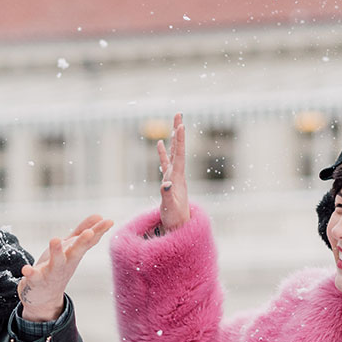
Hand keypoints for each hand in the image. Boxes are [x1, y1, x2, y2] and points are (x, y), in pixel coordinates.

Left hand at [18, 214, 113, 321]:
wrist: (44, 299)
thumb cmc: (58, 269)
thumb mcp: (71, 249)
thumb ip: (83, 232)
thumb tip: (100, 216)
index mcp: (74, 255)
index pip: (88, 241)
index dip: (99, 231)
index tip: (109, 221)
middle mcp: (66, 264)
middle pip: (76, 252)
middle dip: (82, 242)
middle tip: (89, 232)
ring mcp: (51, 274)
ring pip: (56, 263)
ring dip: (56, 252)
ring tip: (55, 239)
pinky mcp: (36, 281)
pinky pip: (34, 277)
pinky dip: (30, 273)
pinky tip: (26, 269)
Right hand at [156, 113, 188, 233]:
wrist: (179, 227)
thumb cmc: (175, 219)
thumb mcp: (170, 208)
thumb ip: (166, 195)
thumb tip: (165, 184)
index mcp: (178, 178)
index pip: (180, 155)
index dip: (180, 140)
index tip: (181, 125)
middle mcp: (177, 175)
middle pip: (179, 149)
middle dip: (178, 132)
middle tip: (179, 114)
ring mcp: (174, 177)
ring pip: (173, 154)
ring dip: (173, 139)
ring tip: (174, 124)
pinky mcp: (169, 182)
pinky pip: (165, 163)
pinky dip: (163, 153)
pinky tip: (160, 144)